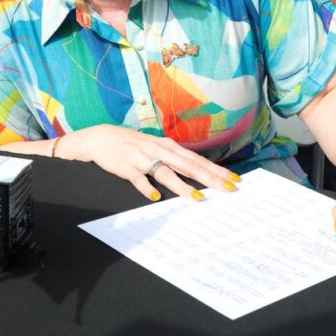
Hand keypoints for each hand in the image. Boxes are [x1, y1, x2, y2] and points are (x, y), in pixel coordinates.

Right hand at [57, 125, 239, 200]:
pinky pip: (138, 179)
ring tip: (197, 197)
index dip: (216, 169)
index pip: (196, 159)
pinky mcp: (126, 167)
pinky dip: (146, 187)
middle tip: (227, 188)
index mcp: (168, 146)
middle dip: (209, 177)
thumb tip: (198, 171)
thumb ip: (175, 159)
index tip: (234, 179)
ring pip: (165, 172)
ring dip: (182, 185)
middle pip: (187, 165)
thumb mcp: (156, 147)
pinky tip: (155, 197)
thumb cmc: (133, 144)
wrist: (101, 138)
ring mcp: (142, 158)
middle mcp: (158, 150)